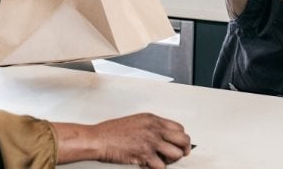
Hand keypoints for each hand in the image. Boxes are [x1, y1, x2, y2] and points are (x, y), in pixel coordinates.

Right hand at [53, 113, 191, 167]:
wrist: (99, 138)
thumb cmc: (111, 132)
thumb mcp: (135, 121)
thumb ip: (151, 127)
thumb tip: (162, 136)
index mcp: (152, 119)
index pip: (179, 128)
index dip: (181, 138)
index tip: (178, 144)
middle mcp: (154, 129)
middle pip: (183, 139)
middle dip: (183, 149)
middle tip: (180, 155)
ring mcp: (151, 141)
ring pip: (177, 154)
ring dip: (171, 160)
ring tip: (162, 161)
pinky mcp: (145, 154)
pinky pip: (162, 166)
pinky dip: (157, 168)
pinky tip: (149, 165)